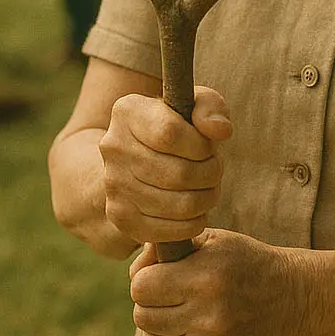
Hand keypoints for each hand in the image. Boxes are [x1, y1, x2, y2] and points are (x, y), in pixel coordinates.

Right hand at [99, 87, 231, 244]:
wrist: (133, 157)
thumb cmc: (173, 125)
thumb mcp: (192, 104)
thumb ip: (210, 107)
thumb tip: (220, 130)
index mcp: (128, 111)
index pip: (170, 134)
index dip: (201, 145)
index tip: (209, 146)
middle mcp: (114, 147)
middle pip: (179, 173)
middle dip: (210, 173)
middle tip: (214, 169)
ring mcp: (114, 185)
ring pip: (179, 204)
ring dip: (206, 198)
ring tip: (208, 187)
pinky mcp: (121, 217)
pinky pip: (171, 230)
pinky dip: (194, 222)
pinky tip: (196, 207)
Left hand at [130, 229, 299, 335]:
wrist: (285, 295)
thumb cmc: (242, 259)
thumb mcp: (211, 239)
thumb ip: (169, 248)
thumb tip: (136, 269)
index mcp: (205, 275)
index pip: (142, 286)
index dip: (144, 277)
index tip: (157, 271)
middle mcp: (208, 312)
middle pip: (143, 315)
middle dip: (148, 300)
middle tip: (165, 289)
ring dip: (157, 322)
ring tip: (176, 306)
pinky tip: (187, 323)